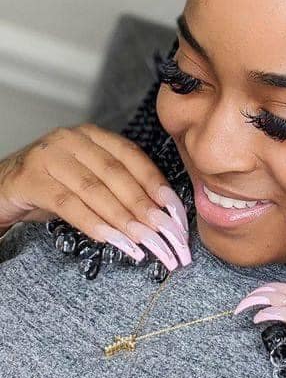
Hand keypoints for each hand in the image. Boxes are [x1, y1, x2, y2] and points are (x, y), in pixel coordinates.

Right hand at [0, 123, 190, 269]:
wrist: (1, 188)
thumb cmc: (53, 185)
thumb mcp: (90, 180)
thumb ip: (120, 187)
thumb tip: (161, 212)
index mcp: (94, 135)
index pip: (133, 157)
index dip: (157, 184)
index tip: (175, 210)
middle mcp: (73, 139)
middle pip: (118, 175)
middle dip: (145, 207)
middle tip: (166, 233)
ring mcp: (50, 156)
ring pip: (97, 190)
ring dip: (125, 219)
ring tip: (146, 242)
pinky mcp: (31, 179)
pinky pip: (70, 204)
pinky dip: (96, 224)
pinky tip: (115, 241)